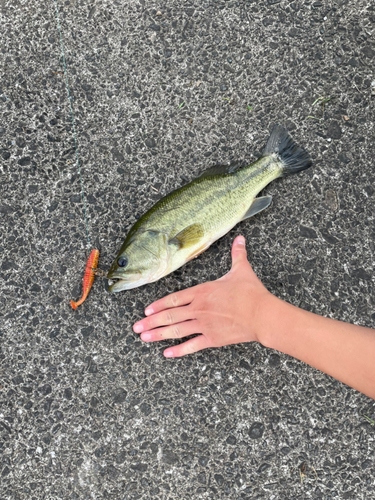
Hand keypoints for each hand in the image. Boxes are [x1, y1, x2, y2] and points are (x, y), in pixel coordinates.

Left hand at [133, 235, 272, 356]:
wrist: (262, 314)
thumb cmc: (251, 293)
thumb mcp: (241, 270)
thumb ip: (237, 254)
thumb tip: (240, 238)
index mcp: (201, 292)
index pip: (173, 299)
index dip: (158, 305)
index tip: (146, 310)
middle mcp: (198, 309)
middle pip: (169, 316)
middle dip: (150, 322)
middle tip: (136, 328)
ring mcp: (204, 325)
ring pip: (176, 330)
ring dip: (158, 334)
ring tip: (144, 338)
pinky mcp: (213, 339)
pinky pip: (192, 346)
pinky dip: (179, 350)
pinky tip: (166, 354)